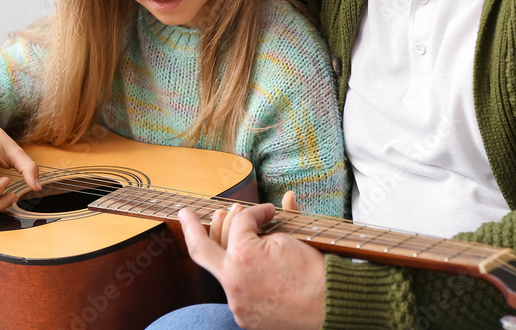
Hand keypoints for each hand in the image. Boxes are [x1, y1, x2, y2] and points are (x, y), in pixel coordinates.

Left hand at [180, 201, 325, 329]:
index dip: (255, 212)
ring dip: (222, 252)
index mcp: (244, 256)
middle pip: (201, 249)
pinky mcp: (243, 316)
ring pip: (221, 272)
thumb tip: (286, 199)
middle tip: (186, 214)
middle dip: (191, 227)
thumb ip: (281, 219)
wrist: (330, 308)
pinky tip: (244, 266)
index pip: (240, 223)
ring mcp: (236, 302)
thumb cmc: (316, 274)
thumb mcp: (296, 238)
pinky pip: (236, 291)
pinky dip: (239, 276)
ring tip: (221, 235)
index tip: (270, 211)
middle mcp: (233, 281)